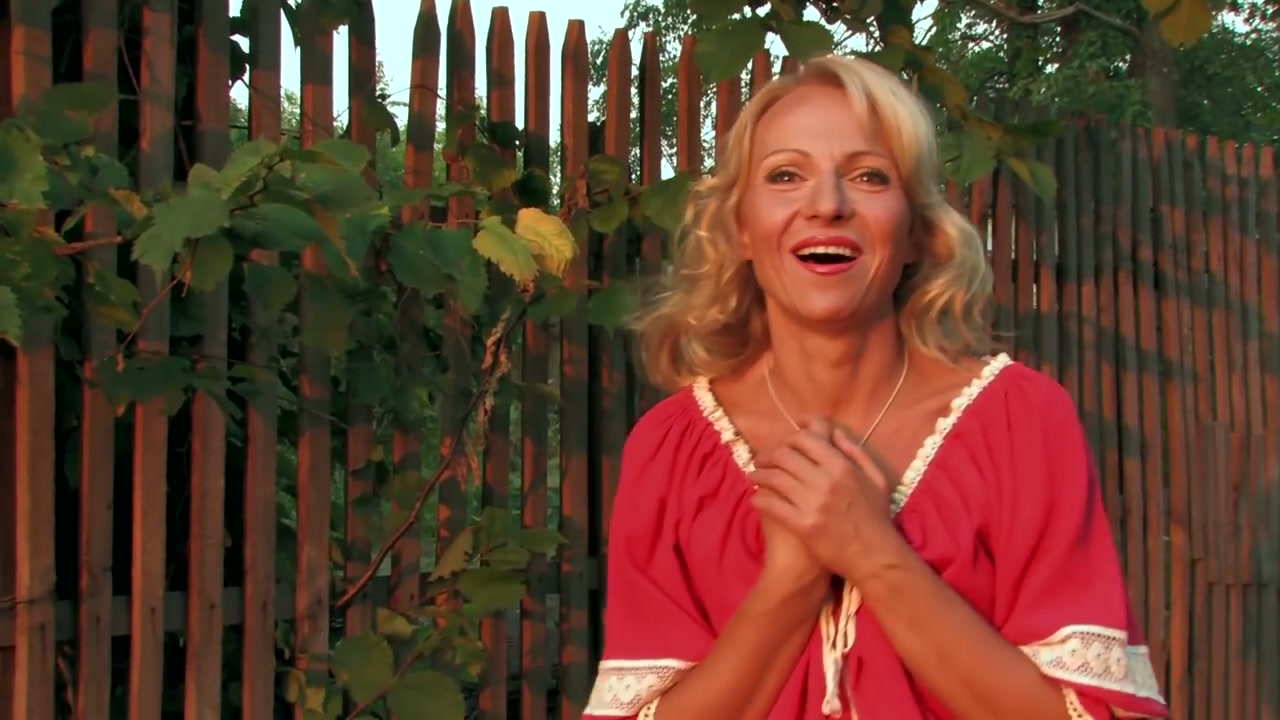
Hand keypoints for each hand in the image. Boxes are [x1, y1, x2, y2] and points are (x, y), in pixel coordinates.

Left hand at [749, 417, 901, 584]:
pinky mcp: (802, 524)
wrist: (874, 557)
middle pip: (784, 455)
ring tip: (754, 476)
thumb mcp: (876, 479)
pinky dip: (759, 498)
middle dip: (768, 454)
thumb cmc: (876, 518)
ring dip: (758, 474)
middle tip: (761, 459)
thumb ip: (856, 453)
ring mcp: (812, 503)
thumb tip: (834, 433)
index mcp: (842, 466)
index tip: (781, 440)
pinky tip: (756, 498)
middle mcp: (825, 480)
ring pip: (773, 477)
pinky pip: (771, 504)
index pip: (805, 439)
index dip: (788, 436)